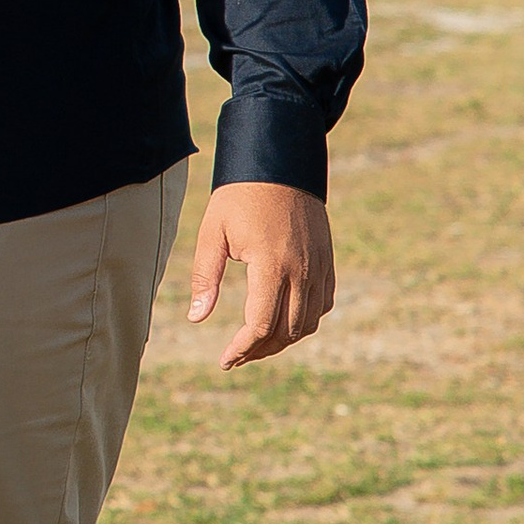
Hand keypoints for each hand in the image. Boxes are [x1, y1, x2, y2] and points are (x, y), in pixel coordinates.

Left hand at [185, 183, 334, 371]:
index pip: (260, 325)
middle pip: (286, 332)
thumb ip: (204, 277)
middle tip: (235, 357)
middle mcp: (301, 270)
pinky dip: (304, 321)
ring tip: (256, 345)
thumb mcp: (212, 233)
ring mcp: (318, 267)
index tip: (224, 360)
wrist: (280, 163)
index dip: (242, 349)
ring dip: (283, 341)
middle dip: (259, 351)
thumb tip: (196, 319)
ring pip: (307, 323)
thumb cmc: (239, 197)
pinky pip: (322, 304)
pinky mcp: (327, 261)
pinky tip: (283, 322)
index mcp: (270, 264)